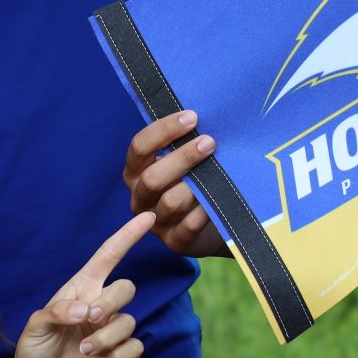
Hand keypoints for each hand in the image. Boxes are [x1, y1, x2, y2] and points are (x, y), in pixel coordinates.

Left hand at [9, 213, 156, 357]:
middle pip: (126, 288)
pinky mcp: (120, 354)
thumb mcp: (35, 325)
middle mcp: (100, 305)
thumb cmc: (35, 349)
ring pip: (129, 322)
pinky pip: (135, 347)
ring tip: (84, 351)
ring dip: (106, 339)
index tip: (148, 217)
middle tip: (89, 321)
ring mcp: (111, 330)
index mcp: (82, 289)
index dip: (127, 236)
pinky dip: (117, 356)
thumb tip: (87, 309)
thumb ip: (58, 311)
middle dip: (110, 304)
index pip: (109, 256)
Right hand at [124, 111, 228, 258]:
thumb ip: (182, 144)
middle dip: (183, 157)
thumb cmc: (193, 182)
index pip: (139, 147)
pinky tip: (220, 196)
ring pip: (172, 202)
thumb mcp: (181, 163)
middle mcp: (140, 197)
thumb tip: (204, 116)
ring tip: (220, 170)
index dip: (164, 130)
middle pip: (153, 177)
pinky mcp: (175, 241)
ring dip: (197, 184)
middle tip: (210, 142)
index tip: (192, 117)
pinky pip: (190, 224)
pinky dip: (206, 209)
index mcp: (136, 172)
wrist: (207, 225)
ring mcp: (156, 222)